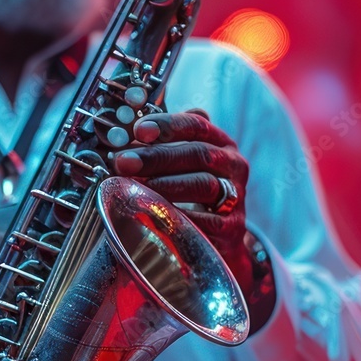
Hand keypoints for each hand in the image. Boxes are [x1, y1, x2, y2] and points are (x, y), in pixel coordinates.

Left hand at [112, 109, 256, 300]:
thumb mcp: (185, 164)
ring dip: (165, 185)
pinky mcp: (231, 227)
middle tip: (124, 162)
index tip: (138, 130)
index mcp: (222, 143)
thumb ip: (164, 146)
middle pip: (198, 154)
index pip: (197, 125)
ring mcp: (236, 196)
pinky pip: (205, 220)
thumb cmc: (194, 192)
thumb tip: (129, 137)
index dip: (167, 125)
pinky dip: (178, 216)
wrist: (220, 234)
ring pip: (203, 185)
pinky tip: (154, 213)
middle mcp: (233, 166)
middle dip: (158, 157)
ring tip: (135, 187)